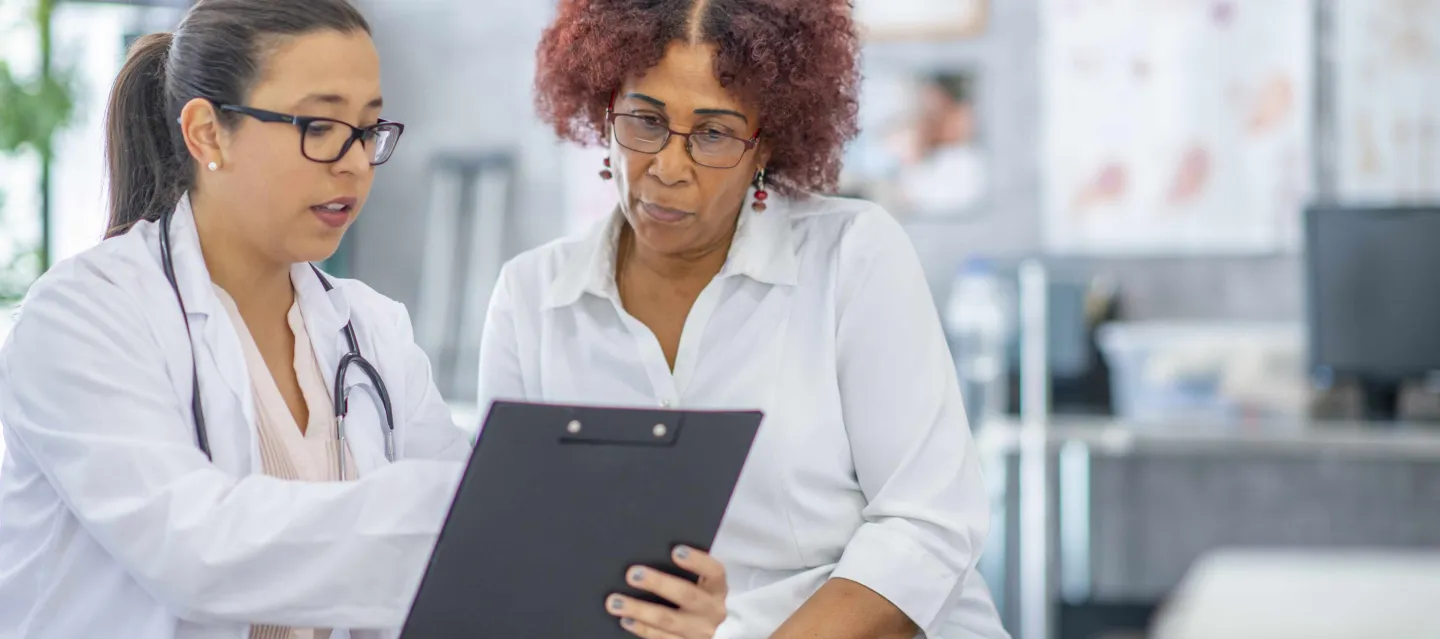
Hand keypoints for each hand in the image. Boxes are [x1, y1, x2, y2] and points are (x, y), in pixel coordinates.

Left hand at [605, 545, 727, 637]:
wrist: (706, 628)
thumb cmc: (696, 596)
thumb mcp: (700, 583)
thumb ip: (684, 571)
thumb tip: (649, 552)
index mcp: (717, 588)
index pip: (714, 572)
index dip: (697, 561)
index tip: (676, 551)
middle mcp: (712, 611)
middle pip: (686, 595)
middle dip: (658, 584)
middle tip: (632, 574)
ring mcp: (699, 632)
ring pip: (668, 620)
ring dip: (639, 610)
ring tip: (615, 602)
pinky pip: (661, 638)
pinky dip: (642, 628)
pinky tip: (625, 619)